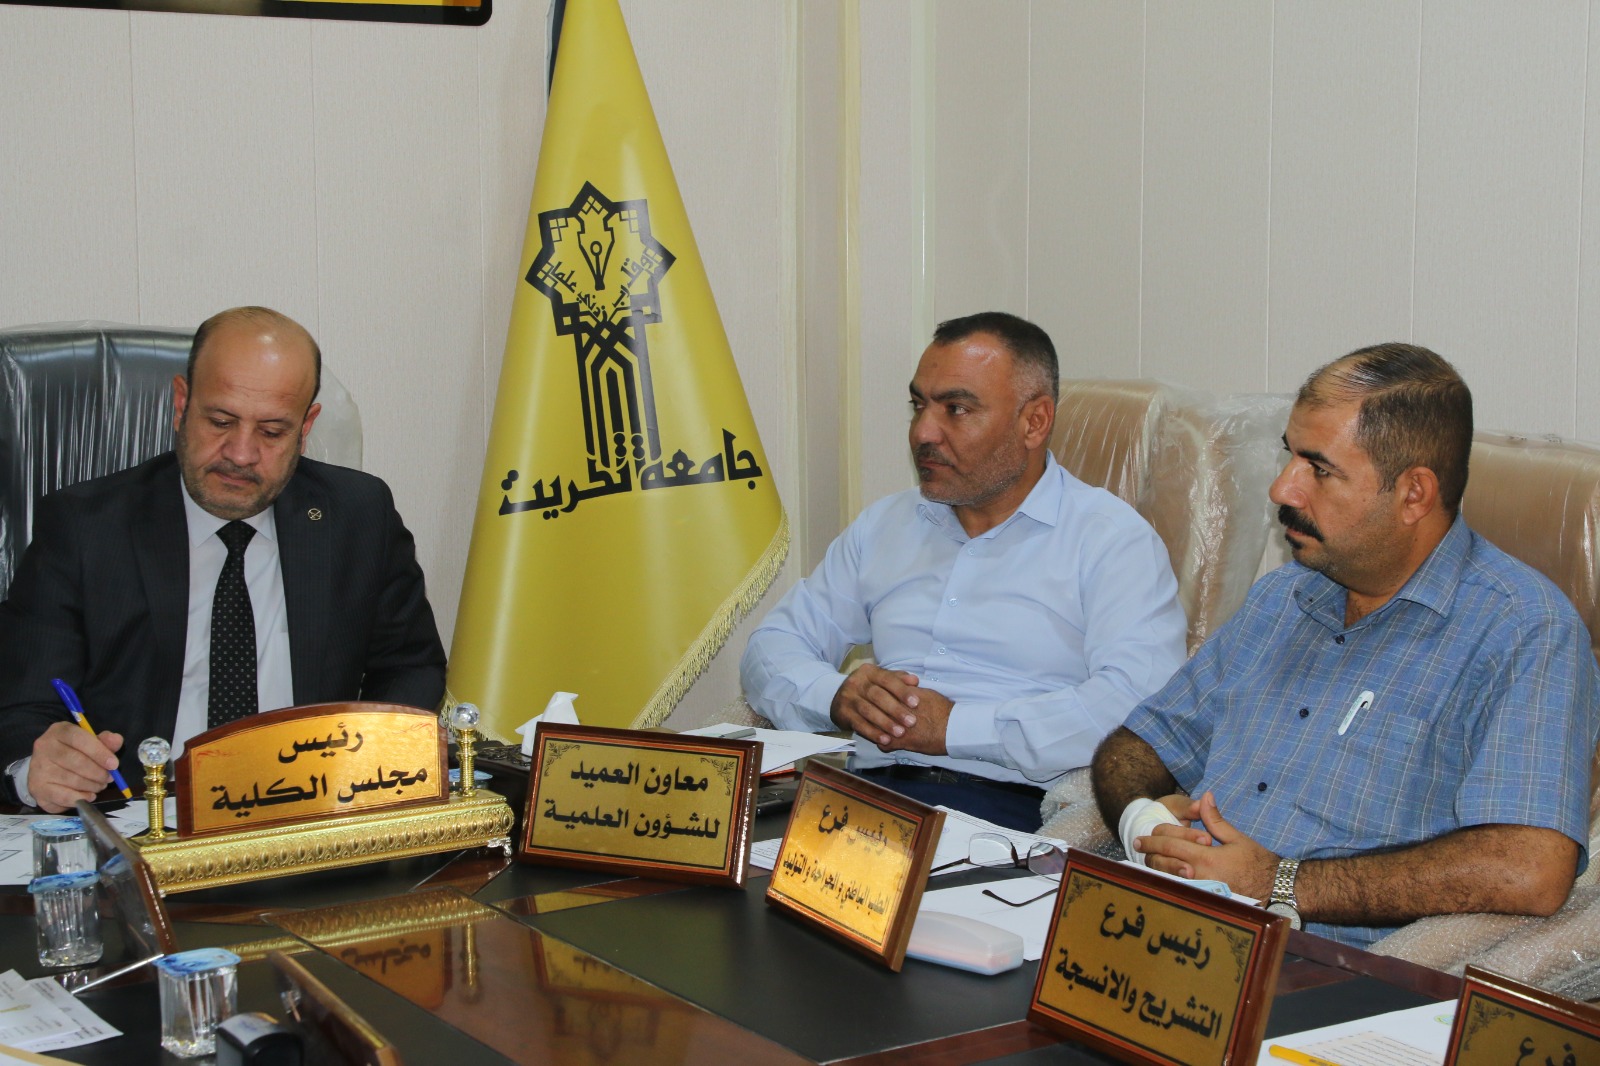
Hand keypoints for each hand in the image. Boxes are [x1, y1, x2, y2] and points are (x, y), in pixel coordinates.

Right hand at [27, 721, 122, 813]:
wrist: (46, 768)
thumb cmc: (73, 752)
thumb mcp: (90, 742)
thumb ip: (104, 741)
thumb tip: (116, 740)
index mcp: (59, 731)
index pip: (79, 738)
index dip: (99, 752)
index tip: (114, 764)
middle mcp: (44, 747)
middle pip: (75, 761)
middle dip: (98, 772)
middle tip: (109, 778)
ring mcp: (38, 768)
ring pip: (71, 780)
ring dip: (91, 785)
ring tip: (99, 785)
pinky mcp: (37, 788)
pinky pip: (62, 796)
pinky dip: (80, 797)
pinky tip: (89, 796)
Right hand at [830, 664, 922, 745]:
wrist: (840, 698)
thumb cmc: (869, 688)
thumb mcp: (881, 680)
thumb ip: (898, 679)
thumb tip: (914, 681)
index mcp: (868, 671)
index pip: (887, 679)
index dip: (902, 691)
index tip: (916, 703)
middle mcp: (856, 682)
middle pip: (877, 696)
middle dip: (896, 710)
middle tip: (911, 722)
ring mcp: (847, 697)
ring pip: (868, 711)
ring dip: (885, 723)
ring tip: (900, 733)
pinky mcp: (842, 713)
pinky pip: (859, 724)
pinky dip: (873, 733)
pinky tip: (885, 740)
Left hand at [878, 687, 951, 755]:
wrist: (953, 727)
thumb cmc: (943, 709)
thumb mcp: (925, 693)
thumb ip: (909, 691)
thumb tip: (903, 689)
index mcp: (901, 695)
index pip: (879, 693)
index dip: (875, 698)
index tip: (874, 701)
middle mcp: (895, 709)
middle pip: (873, 710)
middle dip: (871, 713)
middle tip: (870, 715)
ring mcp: (896, 726)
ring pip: (875, 727)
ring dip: (875, 729)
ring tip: (878, 730)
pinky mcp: (901, 742)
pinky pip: (883, 744)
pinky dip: (884, 744)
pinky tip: (886, 743)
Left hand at [1134, 791, 1276, 898]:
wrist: (1276, 889)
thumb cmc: (1258, 863)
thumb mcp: (1237, 838)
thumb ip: (1216, 819)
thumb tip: (1205, 796)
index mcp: (1206, 858)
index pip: (1171, 844)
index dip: (1155, 838)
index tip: (1143, 835)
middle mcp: (1199, 876)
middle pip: (1164, 862)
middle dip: (1149, 852)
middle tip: (1137, 845)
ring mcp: (1201, 891)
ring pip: (1168, 878)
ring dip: (1156, 867)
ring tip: (1145, 859)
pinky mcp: (1205, 900)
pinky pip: (1180, 891)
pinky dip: (1168, 881)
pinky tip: (1163, 876)